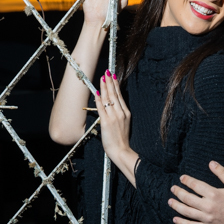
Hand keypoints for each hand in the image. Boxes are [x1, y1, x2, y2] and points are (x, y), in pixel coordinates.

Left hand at [94, 69, 137, 184]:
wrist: (122, 151)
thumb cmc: (121, 140)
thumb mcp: (124, 125)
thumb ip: (119, 116)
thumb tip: (112, 107)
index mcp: (126, 113)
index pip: (120, 96)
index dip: (116, 86)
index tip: (113, 77)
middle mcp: (121, 113)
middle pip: (115, 94)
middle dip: (110, 82)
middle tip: (107, 72)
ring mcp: (114, 117)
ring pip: (109, 98)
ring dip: (105, 87)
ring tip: (103, 77)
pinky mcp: (107, 122)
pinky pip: (102, 108)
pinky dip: (99, 99)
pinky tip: (97, 92)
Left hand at [168, 161, 223, 223]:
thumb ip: (222, 172)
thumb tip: (211, 162)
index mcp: (213, 194)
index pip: (195, 185)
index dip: (187, 181)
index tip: (181, 178)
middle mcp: (208, 206)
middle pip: (188, 198)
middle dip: (178, 192)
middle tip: (173, 188)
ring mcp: (207, 218)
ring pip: (187, 212)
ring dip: (177, 206)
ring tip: (170, 202)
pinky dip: (182, 223)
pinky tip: (175, 219)